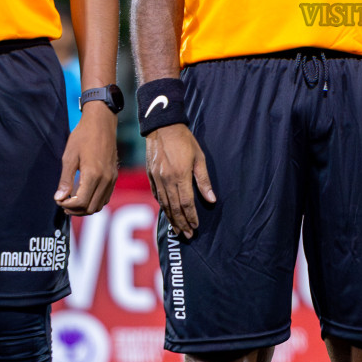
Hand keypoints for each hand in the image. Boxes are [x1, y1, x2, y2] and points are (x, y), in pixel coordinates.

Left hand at [56, 104, 118, 215]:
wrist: (102, 122)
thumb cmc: (83, 136)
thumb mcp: (69, 157)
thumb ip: (65, 179)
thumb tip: (59, 198)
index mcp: (93, 175)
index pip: (81, 203)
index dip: (67, 205)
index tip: (59, 200)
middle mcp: (105, 179)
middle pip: (91, 208)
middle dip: (75, 210)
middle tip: (64, 203)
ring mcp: (112, 178)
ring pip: (100, 205)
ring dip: (85, 208)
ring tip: (73, 201)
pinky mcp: (114, 176)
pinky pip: (106, 197)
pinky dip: (94, 201)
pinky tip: (85, 193)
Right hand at [145, 122, 214, 238]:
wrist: (162, 127)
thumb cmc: (184, 140)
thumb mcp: (199, 157)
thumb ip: (204, 180)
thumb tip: (211, 199)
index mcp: (181, 176)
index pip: (187, 203)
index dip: (191, 217)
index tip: (195, 227)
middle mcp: (167, 181)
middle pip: (175, 208)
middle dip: (181, 223)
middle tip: (187, 235)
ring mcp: (157, 179)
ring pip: (165, 204)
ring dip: (172, 219)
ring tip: (177, 230)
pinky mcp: (150, 176)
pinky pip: (157, 195)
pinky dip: (162, 206)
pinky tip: (167, 212)